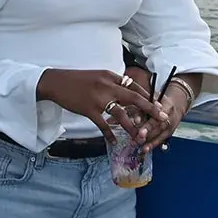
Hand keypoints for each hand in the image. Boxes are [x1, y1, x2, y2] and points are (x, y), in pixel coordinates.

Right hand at [38, 68, 164, 138]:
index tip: (158, 105)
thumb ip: (111, 83)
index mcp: (110, 76)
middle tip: (162, 118)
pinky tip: (115, 142)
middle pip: (134, 98)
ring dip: (132, 127)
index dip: (147, 97)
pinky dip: (110, 134)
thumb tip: (125, 92)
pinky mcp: (89, 109)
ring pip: (121, 114)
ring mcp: (98, 98)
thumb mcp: (97, 76)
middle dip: (150, 110)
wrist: (56, 82)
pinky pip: (103, 124)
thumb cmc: (76, 80)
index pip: (133, 86)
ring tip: (140, 137)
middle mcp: (107, 86)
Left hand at [136, 76, 197, 152]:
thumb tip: (135, 118)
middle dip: (147, 130)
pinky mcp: (170, 133)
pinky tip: (144, 149)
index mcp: (166, 105)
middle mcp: (170, 116)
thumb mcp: (154, 98)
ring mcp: (171, 125)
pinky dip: (152, 145)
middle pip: (158, 124)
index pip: (156, 112)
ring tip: (138, 144)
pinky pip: (161, 140)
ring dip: (148, 140)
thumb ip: (144, 106)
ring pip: (160, 134)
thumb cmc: (161, 101)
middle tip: (137, 135)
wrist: (177, 106)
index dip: (146, 116)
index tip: (136, 122)